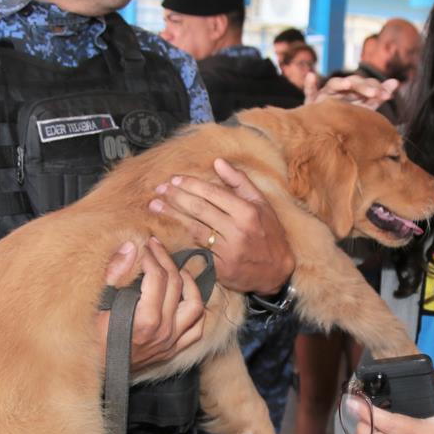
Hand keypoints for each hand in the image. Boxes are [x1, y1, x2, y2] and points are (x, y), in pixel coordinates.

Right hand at [100, 238, 205, 373]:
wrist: (90, 370)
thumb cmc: (87, 337)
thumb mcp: (95, 304)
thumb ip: (114, 274)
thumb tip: (131, 247)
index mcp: (144, 321)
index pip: (158, 278)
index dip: (151, 256)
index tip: (143, 245)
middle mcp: (163, 333)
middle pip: (176, 286)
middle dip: (166, 261)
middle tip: (156, 247)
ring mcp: (170, 343)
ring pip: (195, 307)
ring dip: (189, 284)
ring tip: (176, 270)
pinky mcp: (171, 351)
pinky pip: (196, 329)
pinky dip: (196, 311)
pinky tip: (186, 297)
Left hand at [149, 159, 294, 294]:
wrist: (277, 271)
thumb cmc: (269, 233)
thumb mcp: (262, 204)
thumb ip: (240, 182)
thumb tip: (218, 162)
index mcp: (247, 212)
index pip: (212, 193)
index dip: (191, 185)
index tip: (175, 179)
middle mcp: (237, 230)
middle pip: (199, 209)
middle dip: (176, 197)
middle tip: (160, 189)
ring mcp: (228, 250)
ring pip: (194, 228)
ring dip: (172, 215)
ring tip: (155, 205)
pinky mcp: (220, 267)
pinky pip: (197, 247)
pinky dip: (181, 236)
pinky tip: (168, 228)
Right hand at [306, 73, 398, 110]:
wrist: (322, 132)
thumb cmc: (344, 118)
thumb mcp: (362, 109)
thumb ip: (377, 97)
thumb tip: (396, 82)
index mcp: (353, 91)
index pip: (366, 85)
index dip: (377, 88)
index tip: (388, 96)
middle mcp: (340, 90)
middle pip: (352, 83)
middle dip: (364, 87)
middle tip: (376, 94)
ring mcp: (325, 94)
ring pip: (333, 84)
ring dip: (341, 83)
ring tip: (349, 84)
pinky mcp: (311, 101)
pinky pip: (309, 91)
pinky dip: (310, 84)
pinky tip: (311, 76)